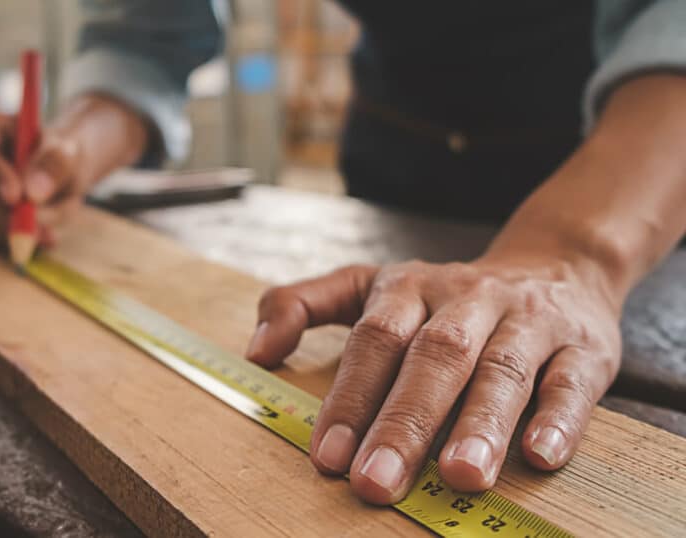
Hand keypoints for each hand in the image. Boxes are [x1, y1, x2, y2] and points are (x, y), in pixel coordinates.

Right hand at [0, 103, 84, 248]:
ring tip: (52, 227)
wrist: (60, 173)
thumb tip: (32, 194)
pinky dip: (18, 240)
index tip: (16, 197)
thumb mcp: (66, 149)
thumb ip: (54, 164)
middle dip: (2, 214)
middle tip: (39, 228)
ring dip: (17, 228)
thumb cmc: (58, 152)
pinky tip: (46, 235)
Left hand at [246, 254, 620, 503]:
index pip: (374, 341)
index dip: (350, 398)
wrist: (554, 266)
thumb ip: (304, 303)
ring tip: (458, 476)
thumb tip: (256, 350)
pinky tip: (539, 455)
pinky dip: (558, 417)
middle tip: (376, 482)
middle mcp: (467, 300)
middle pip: (434, 358)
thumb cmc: (444, 297)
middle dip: (403, 422)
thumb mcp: (369, 284)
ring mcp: (527, 322)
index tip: (326, 457)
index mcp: (408, 288)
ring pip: (502, 370)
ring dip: (479, 424)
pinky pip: (570, 381)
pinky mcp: (582, 348)